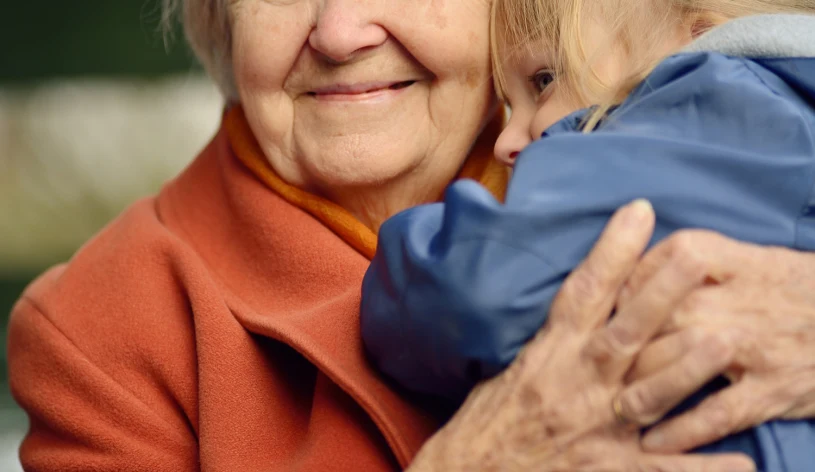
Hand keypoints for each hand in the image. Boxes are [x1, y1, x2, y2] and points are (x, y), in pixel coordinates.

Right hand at [409, 202, 754, 471]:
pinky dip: (699, 468)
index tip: (639, 212)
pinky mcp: (607, 470)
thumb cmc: (492, 417)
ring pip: (646, 396)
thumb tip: (591, 298)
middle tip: (695, 259)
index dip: (612, 251)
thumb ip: (557, 337)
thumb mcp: (515, 364)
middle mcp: (575, 385)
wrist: (471, 471)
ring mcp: (595, 429)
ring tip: (722, 343)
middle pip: (623, 334)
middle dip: (659, 295)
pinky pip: (659, 470)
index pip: (583, 293)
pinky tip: (741, 464)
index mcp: (550, 353)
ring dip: (684, 370)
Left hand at [612, 231, 814, 452]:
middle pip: (658, 319)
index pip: (656, 265)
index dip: (624, 286)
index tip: (602, 308)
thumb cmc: (798, 288)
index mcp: (726, 260)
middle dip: (622, 346)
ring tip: (615, 410)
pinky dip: (683, 432)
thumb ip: (694, 259)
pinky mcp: (770, 390)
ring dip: (642, 391)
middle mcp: (733, 300)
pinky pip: (716, 414)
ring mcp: (751, 348)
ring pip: (679, 366)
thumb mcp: (751, 256)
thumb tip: (632, 268)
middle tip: (590, 370)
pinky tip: (654, 445)